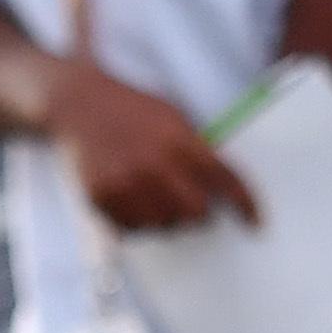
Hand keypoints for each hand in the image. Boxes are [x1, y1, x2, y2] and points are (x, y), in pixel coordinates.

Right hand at [47, 60, 253, 234]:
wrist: (76, 103)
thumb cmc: (131, 109)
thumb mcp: (171, 116)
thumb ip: (196, 148)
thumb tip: (223, 186)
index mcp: (178, 138)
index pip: (224, 179)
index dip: (246, 205)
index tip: (255, 222)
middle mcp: (153, 162)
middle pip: (197, 213)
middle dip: (200, 213)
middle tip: (193, 205)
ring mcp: (124, 181)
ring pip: (164, 225)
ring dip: (167, 219)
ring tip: (156, 197)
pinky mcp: (100, 196)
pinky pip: (132, 229)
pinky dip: (138, 222)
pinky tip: (133, 201)